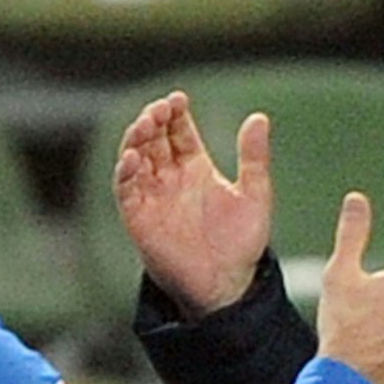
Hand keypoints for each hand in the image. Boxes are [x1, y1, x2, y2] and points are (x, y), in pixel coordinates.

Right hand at [113, 90, 272, 317]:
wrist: (226, 285)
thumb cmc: (241, 243)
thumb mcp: (255, 196)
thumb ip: (254, 158)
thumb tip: (258, 118)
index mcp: (196, 167)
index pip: (179, 130)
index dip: (176, 113)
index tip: (178, 99)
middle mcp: (170, 177)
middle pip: (154, 138)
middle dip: (153, 120)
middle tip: (159, 109)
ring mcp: (152, 196)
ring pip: (135, 157)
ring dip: (136, 138)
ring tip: (145, 124)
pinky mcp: (138, 217)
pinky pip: (125, 189)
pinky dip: (125, 171)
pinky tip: (132, 157)